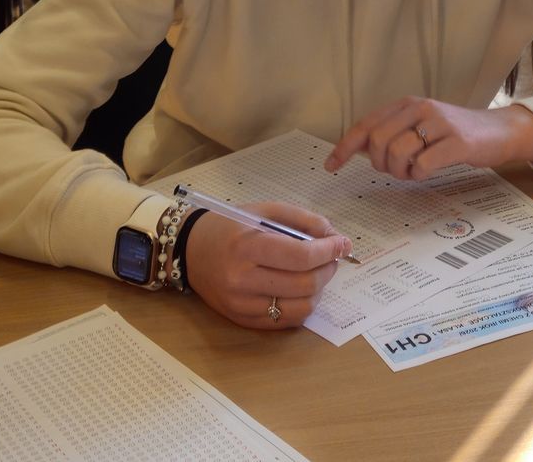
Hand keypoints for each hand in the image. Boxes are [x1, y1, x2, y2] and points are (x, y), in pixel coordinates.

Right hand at [186, 201, 350, 329]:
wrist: (189, 250)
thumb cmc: (229, 226)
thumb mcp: (264, 211)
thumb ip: (303, 220)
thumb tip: (335, 238)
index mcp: (247, 247)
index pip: (301, 257)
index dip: (329, 251)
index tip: (343, 244)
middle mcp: (242, 280)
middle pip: (304, 284)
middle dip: (328, 269)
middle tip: (332, 257)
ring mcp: (241, 305)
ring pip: (300, 308)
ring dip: (319, 290)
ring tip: (317, 273)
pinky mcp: (242, 320)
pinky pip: (285, 321)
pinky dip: (302, 306)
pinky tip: (301, 290)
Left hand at [326, 99, 532, 181]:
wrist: (499, 131)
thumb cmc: (455, 133)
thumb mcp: (421, 126)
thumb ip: (392, 133)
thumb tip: (354, 149)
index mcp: (407, 104)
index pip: (366, 124)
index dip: (345, 147)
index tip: (331, 166)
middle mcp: (421, 108)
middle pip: (378, 141)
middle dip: (379, 163)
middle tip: (394, 170)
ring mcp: (440, 124)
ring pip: (397, 153)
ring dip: (400, 172)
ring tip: (413, 172)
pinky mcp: (457, 142)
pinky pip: (423, 165)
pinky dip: (419, 175)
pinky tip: (427, 173)